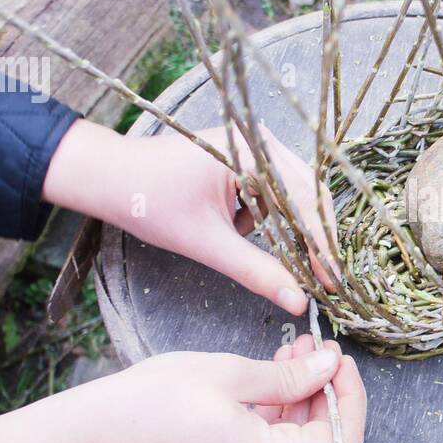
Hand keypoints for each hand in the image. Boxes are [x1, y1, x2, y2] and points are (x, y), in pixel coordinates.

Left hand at [43, 119, 336, 314]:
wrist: (109, 178)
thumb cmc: (149, 202)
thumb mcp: (207, 242)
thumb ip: (256, 271)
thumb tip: (296, 300)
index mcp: (252, 151)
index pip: (304, 201)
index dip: (321, 245)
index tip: (333, 281)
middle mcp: (260, 141)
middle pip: (307, 194)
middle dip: (313, 238)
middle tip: (323, 279)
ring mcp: (253, 147)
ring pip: (292, 195)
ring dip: (289, 229)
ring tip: (295, 265)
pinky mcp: (243, 159)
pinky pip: (273, 192)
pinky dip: (270, 220)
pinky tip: (256, 239)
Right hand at [93, 336, 365, 442]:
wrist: (95, 436)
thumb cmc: (154, 403)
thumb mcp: (230, 375)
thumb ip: (288, 376)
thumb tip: (330, 366)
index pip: (342, 439)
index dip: (350, 395)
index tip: (338, 358)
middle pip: (321, 438)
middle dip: (325, 388)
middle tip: (315, 345)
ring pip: (295, 436)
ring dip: (301, 392)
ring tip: (293, 348)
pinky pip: (270, 440)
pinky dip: (278, 406)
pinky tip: (272, 368)